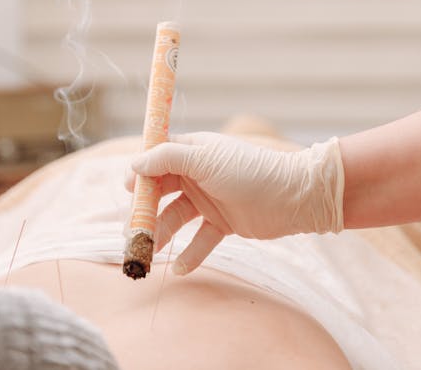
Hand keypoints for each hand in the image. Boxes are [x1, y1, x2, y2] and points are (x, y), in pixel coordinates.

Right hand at [126, 131, 343, 274]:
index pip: (156, 158)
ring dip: (162, 235)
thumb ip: (168, 159)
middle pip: (161, 191)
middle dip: (146, 211)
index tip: (127, 191)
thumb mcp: (206, 160)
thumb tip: (134, 164)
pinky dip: (191, 254)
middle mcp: (197, 174)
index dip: (140, 174)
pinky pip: (200, 240)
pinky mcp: (223, 223)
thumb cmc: (249, 171)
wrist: (293, 197)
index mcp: (192, 151)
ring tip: (151, 254)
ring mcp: (209, 199)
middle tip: (133, 233)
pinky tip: (181, 269)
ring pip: (176, 218)